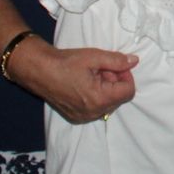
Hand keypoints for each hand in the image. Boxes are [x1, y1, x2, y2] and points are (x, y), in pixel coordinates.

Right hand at [9, 39, 137, 122]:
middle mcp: (93, 113)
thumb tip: (134, 61)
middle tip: (102, 68)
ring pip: (108, 104)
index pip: (129, 92)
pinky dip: (96, 96)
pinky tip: (84, 84)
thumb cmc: (65, 62)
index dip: (127, 76)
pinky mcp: (76, 117)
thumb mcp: (94, 57)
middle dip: (115, 82)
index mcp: (99, 99)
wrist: (39, 70)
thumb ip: (117, 60)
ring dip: (106, 89)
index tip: (116, 66)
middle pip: (119, 98)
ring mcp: (83, 117)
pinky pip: (96, 108)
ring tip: (92, 75)